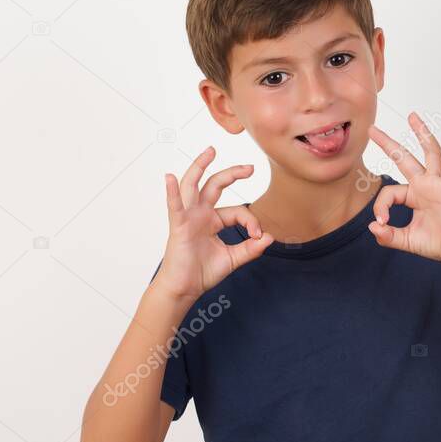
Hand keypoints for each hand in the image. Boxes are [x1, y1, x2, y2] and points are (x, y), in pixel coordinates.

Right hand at [151, 146, 273, 303]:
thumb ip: (250, 249)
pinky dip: (172, 192)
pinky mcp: (178, 226)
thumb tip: (270, 237)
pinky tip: (170, 177)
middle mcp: (200, 214)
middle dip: (232, 174)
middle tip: (250, 168)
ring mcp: (188, 217)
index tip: (258, 236)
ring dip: (200, 167)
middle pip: (216, 186)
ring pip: (193, 185)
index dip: (251, 221)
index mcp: (213, 221)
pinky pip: (174, 206)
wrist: (184, 289)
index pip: (237, 211)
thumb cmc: (202, 273)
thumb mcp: (233, 259)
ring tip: (210, 151)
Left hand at [367, 112, 440, 267]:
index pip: (390, 192)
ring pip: (429, 153)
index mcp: (414, 196)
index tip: (382, 222)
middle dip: (388, 143)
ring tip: (412, 116)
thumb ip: (387, 236)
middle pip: (404, 158)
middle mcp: (425, 185)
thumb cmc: (438, 244)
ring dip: (421, 133)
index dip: (381, 206)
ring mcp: (439, 184)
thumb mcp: (406, 240)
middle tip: (372, 129)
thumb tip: (373, 227)